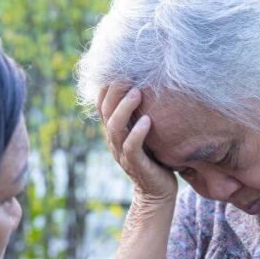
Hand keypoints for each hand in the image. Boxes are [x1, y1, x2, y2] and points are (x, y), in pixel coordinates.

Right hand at [96, 85, 177, 203]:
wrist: (157, 193)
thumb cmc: (155, 158)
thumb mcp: (146, 132)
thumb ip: (143, 113)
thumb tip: (153, 83)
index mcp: (115, 130)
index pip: (102, 103)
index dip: (106, 85)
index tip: (119, 65)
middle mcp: (114, 140)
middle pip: (105, 111)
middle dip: (115, 91)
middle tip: (128, 74)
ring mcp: (122, 153)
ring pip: (115, 127)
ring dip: (125, 108)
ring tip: (137, 92)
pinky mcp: (136, 165)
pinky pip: (131, 147)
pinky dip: (137, 133)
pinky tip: (147, 121)